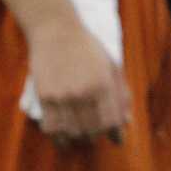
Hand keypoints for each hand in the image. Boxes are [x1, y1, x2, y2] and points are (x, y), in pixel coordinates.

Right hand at [26, 18, 130, 143]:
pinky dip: (59, 137)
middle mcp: (84, 92)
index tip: (117, 140)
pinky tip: (63, 138)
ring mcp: (63, 96)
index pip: (112, 121)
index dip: (116, 134)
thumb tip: (126, 122)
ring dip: (78, 137)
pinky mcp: (44, 97)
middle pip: (92, 130)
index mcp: (104, 83)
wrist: (56, 31)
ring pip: (72, 132)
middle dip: (97, 135)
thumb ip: (121, 95)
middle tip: (97, 134)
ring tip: (81, 135)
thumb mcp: (112, 66)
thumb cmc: (88, 48)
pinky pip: (51, 128)